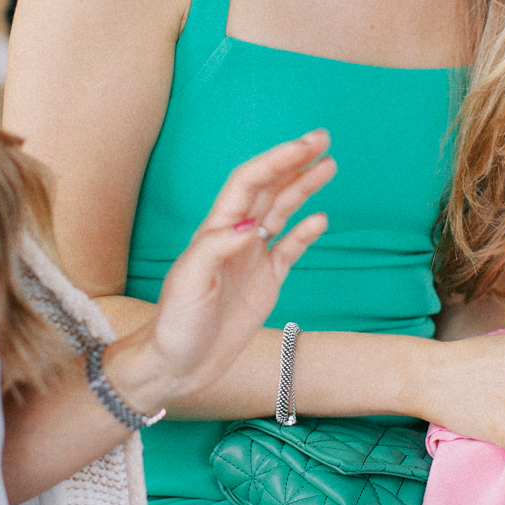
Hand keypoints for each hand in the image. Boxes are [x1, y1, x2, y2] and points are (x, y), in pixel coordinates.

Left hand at [126, 131, 332, 405]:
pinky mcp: (264, 283)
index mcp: (215, 231)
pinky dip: (305, 233)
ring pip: (282, 212)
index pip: (249, 183)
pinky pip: (289, 250)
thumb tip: (252, 225)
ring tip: (329, 166)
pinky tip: (321, 219)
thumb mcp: (189, 283)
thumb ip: (216, 248)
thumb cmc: (174, 323)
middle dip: (294, 162)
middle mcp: (235, 238)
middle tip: (324, 140)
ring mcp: (251, 260)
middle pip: (269, 189)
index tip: (305, 147)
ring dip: (303, 188)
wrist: (176, 364)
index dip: (276, 161)